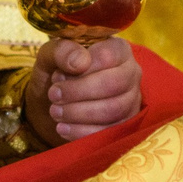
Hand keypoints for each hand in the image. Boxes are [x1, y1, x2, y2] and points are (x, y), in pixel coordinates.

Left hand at [25, 35, 141, 144]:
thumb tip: (80, 62)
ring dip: (78, 113)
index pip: (107, 56)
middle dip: (78, 92)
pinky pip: (109, 131)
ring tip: (55, 112)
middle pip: (112, 84)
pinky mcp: (126, 124)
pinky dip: (82, 132)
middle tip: (53, 96)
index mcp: (117, 49)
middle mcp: (131, 72)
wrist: (55, 105)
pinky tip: (63, 128)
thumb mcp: (50, 57)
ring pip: (112, 109)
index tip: (57, 76)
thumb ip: (61, 51)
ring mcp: (132, 100)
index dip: (80, 69)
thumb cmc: (58, 74)